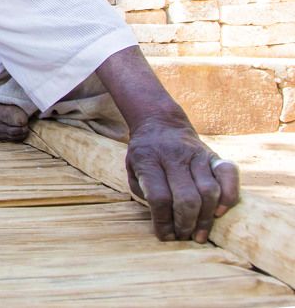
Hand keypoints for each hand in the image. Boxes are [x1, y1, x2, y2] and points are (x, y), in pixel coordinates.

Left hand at [126, 120, 239, 242]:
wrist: (160, 124)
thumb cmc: (145, 156)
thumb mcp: (132, 170)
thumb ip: (145, 193)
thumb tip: (165, 222)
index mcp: (148, 160)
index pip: (159, 197)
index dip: (163, 222)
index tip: (165, 236)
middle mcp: (174, 156)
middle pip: (187, 198)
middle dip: (186, 224)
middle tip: (184, 237)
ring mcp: (196, 154)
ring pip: (209, 191)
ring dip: (206, 219)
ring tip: (199, 234)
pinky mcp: (214, 155)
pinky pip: (229, 175)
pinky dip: (229, 196)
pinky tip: (219, 212)